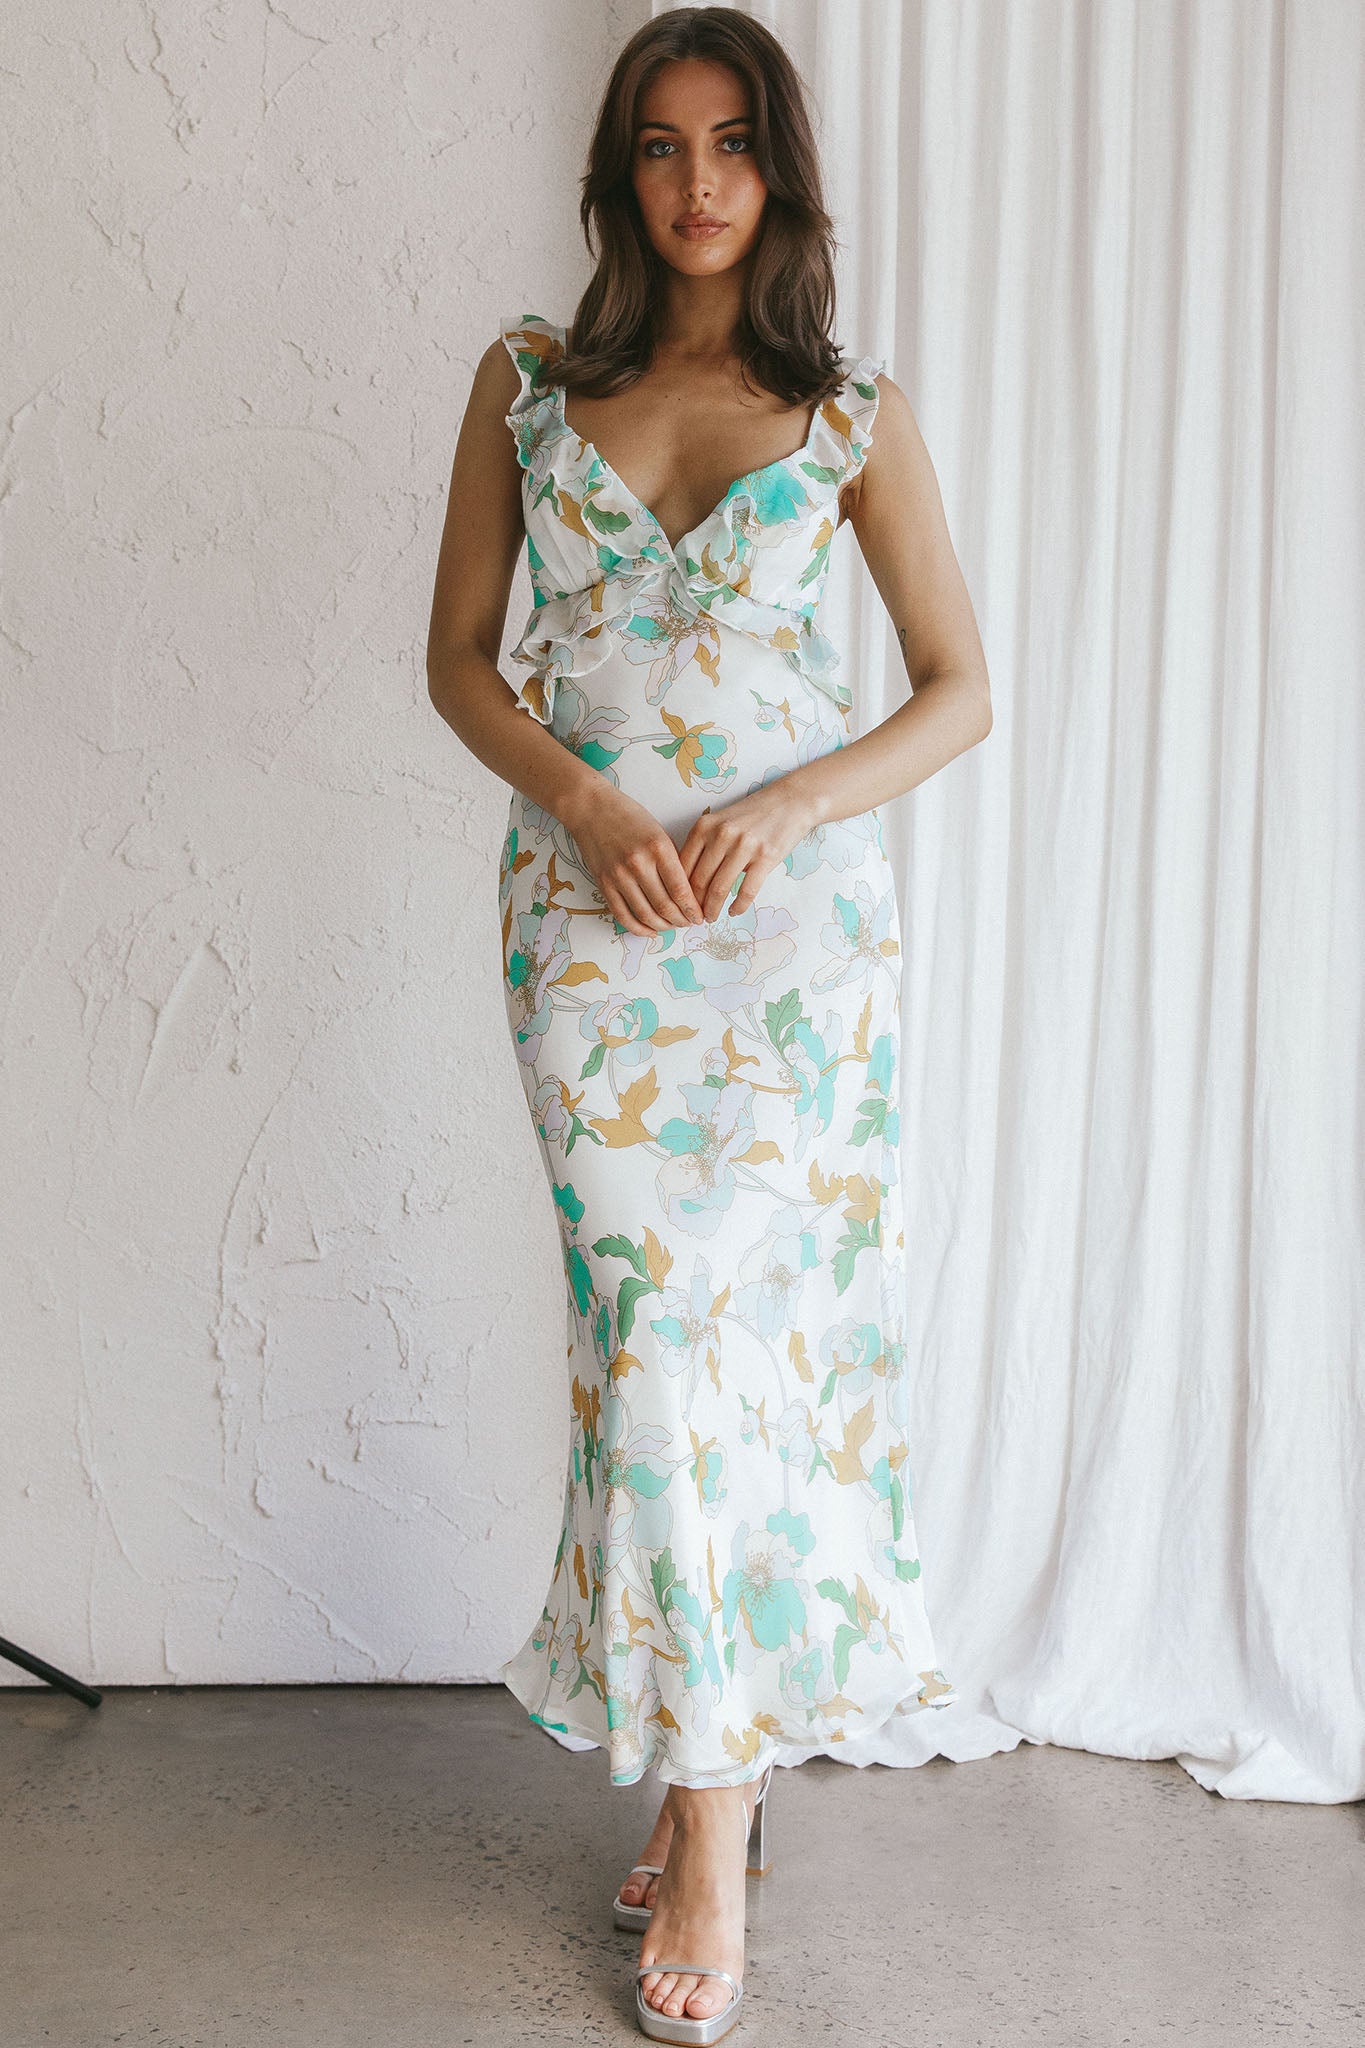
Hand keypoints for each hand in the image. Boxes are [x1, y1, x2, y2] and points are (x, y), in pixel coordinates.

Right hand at [561, 785, 708, 936]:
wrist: (591, 809)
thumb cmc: (629, 818)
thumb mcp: (659, 832)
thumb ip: (672, 861)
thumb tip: (688, 893)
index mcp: (658, 848)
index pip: (681, 890)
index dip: (693, 909)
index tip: (699, 916)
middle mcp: (638, 864)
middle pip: (665, 906)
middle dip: (681, 920)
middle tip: (688, 923)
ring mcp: (619, 876)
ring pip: (645, 914)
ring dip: (662, 926)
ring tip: (672, 926)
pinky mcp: (604, 884)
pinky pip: (622, 915)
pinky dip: (638, 928)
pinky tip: (650, 930)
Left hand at [676, 776, 822, 919]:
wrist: (790, 801)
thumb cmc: (753, 814)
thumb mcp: (720, 822)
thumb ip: (704, 845)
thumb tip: (689, 882)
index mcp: (704, 826)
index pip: (683, 866)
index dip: (679, 890)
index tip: (680, 904)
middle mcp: (721, 835)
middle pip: (699, 880)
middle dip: (694, 905)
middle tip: (694, 917)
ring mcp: (744, 846)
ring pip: (719, 889)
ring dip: (712, 909)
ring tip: (711, 917)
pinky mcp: (765, 857)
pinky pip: (747, 890)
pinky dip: (738, 906)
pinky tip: (734, 911)